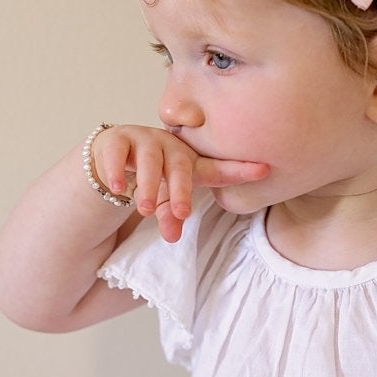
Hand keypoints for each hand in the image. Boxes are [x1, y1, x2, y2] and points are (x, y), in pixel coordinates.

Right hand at [90, 125, 267, 241]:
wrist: (112, 157)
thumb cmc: (150, 176)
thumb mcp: (164, 199)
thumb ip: (171, 215)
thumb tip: (172, 237)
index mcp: (189, 160)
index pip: (216, 168)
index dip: (239, 170)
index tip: (264, 170)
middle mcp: (170, 146)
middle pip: (181, 165)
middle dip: (181, 190)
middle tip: (183, 213)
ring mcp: (143, 140)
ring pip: (150, 159)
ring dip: (149, 184)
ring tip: (146, 209)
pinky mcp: (116, 140)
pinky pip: (117, 152)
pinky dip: (117, 170)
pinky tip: (116, 187)